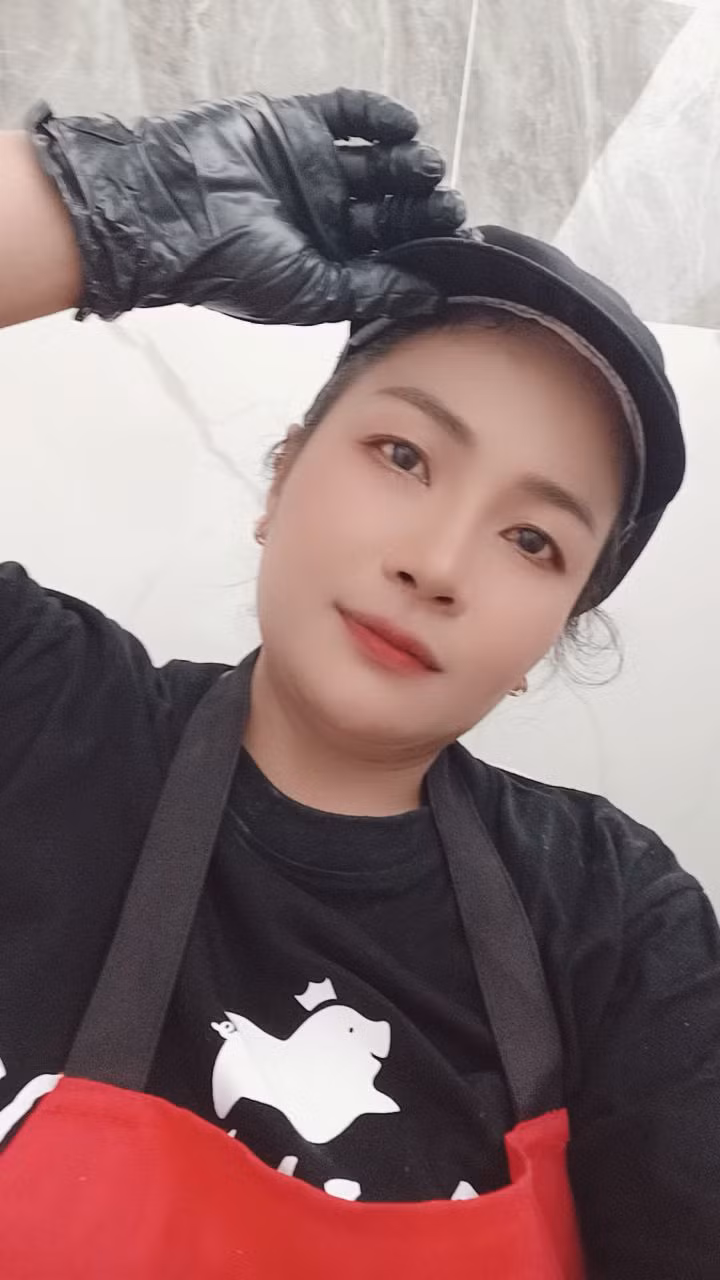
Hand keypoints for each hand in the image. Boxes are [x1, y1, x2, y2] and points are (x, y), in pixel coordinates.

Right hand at [30, 88, 465, 325]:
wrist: (168, 210)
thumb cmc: (230, 264)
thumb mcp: (312, 292)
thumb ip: (371, 291)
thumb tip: (426, 297)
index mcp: (325, 261)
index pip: (387, 253)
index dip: (421, 247)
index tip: (454, 243)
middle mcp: (321, 217)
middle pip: (388, 207)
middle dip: (421, 206)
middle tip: (448, 204)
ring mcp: (311, 169)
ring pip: (375, 162)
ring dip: (407, 164)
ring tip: (427, 168)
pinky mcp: (296, 126)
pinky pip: (348, 116)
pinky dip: (379, 118)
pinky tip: (404, 128)